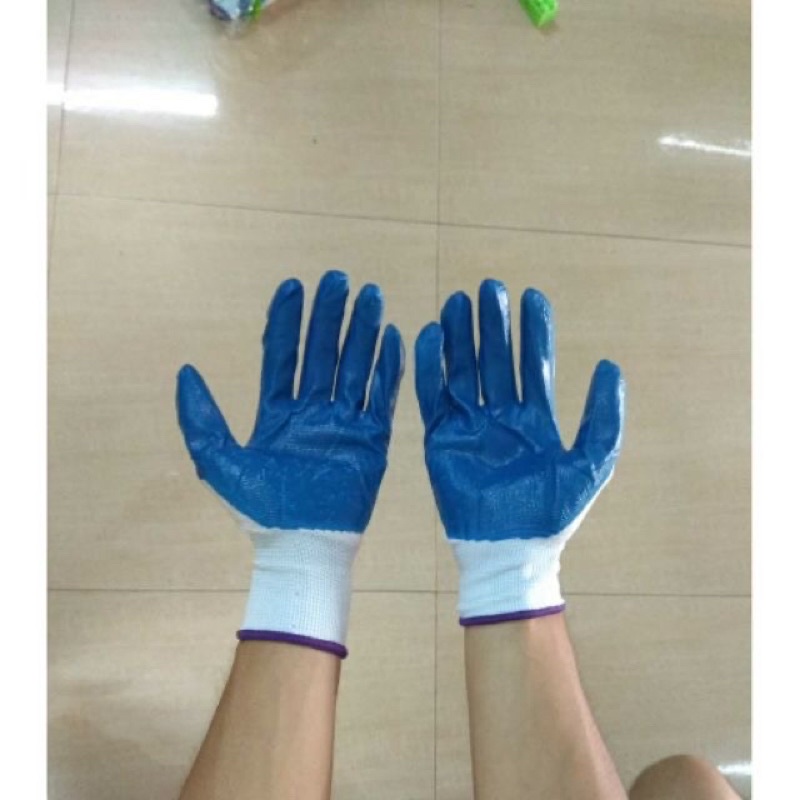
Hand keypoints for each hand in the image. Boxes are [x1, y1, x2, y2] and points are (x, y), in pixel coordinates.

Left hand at [177, 270, 403, 532]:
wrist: (300, 546)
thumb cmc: (259, 509)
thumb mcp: (217, 461)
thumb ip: (200, 417)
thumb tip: (186, 369)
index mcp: (276, 412)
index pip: (282, 355)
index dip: (286, 321)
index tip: (292, 285)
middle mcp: (311, 411)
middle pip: (322, 352)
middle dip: (329, 315)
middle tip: (338, 278)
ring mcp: (343, 423)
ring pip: (355, 366)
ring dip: (362, 331)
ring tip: (371, 296)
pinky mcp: (371, 439)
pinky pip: (382, 397)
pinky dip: (389, 368)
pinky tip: (394, 337)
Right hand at [415, 279, 623, 623]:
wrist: (510, 550)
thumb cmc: (552, 513)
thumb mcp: (590, 463)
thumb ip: (603, 417)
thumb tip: (608, 365)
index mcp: (535, 420)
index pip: (534, 364)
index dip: (533, 331)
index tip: (532, 296)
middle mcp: (501, 416)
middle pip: (496, 360)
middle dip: (493, 325)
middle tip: (489, 289)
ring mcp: (470, 425)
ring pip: (463, 370)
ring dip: (460, 337)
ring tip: (457, 301)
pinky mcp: (442, 438)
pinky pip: (432, 397)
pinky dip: (429, 367)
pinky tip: (429, 336)